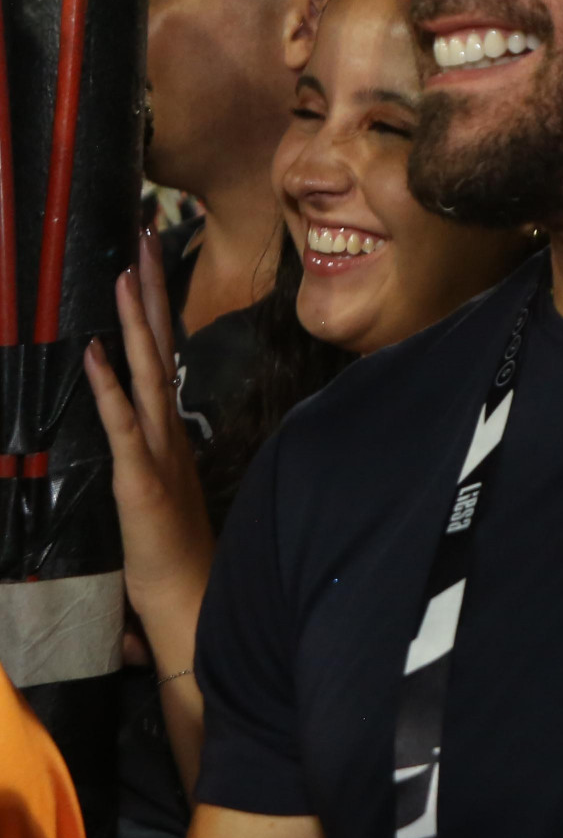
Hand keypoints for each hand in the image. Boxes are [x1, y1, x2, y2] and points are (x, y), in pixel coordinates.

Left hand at [85, 232, 215, 632]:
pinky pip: (122, 425)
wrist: (192, 600)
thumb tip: (138, 434)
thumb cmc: (172, 556)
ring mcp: (158, 451)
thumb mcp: (158, 493)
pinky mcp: (140, 478)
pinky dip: (108, 388)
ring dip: (136, 321)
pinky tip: (95, 354)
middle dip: (152, 291)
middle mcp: (169, 430)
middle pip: (161, 346)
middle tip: (145, 238)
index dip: (155, 308)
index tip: (147, 262)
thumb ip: (149, 459)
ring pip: (146, 372)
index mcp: (170, 431)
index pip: (163, 355)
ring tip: (127, 273)